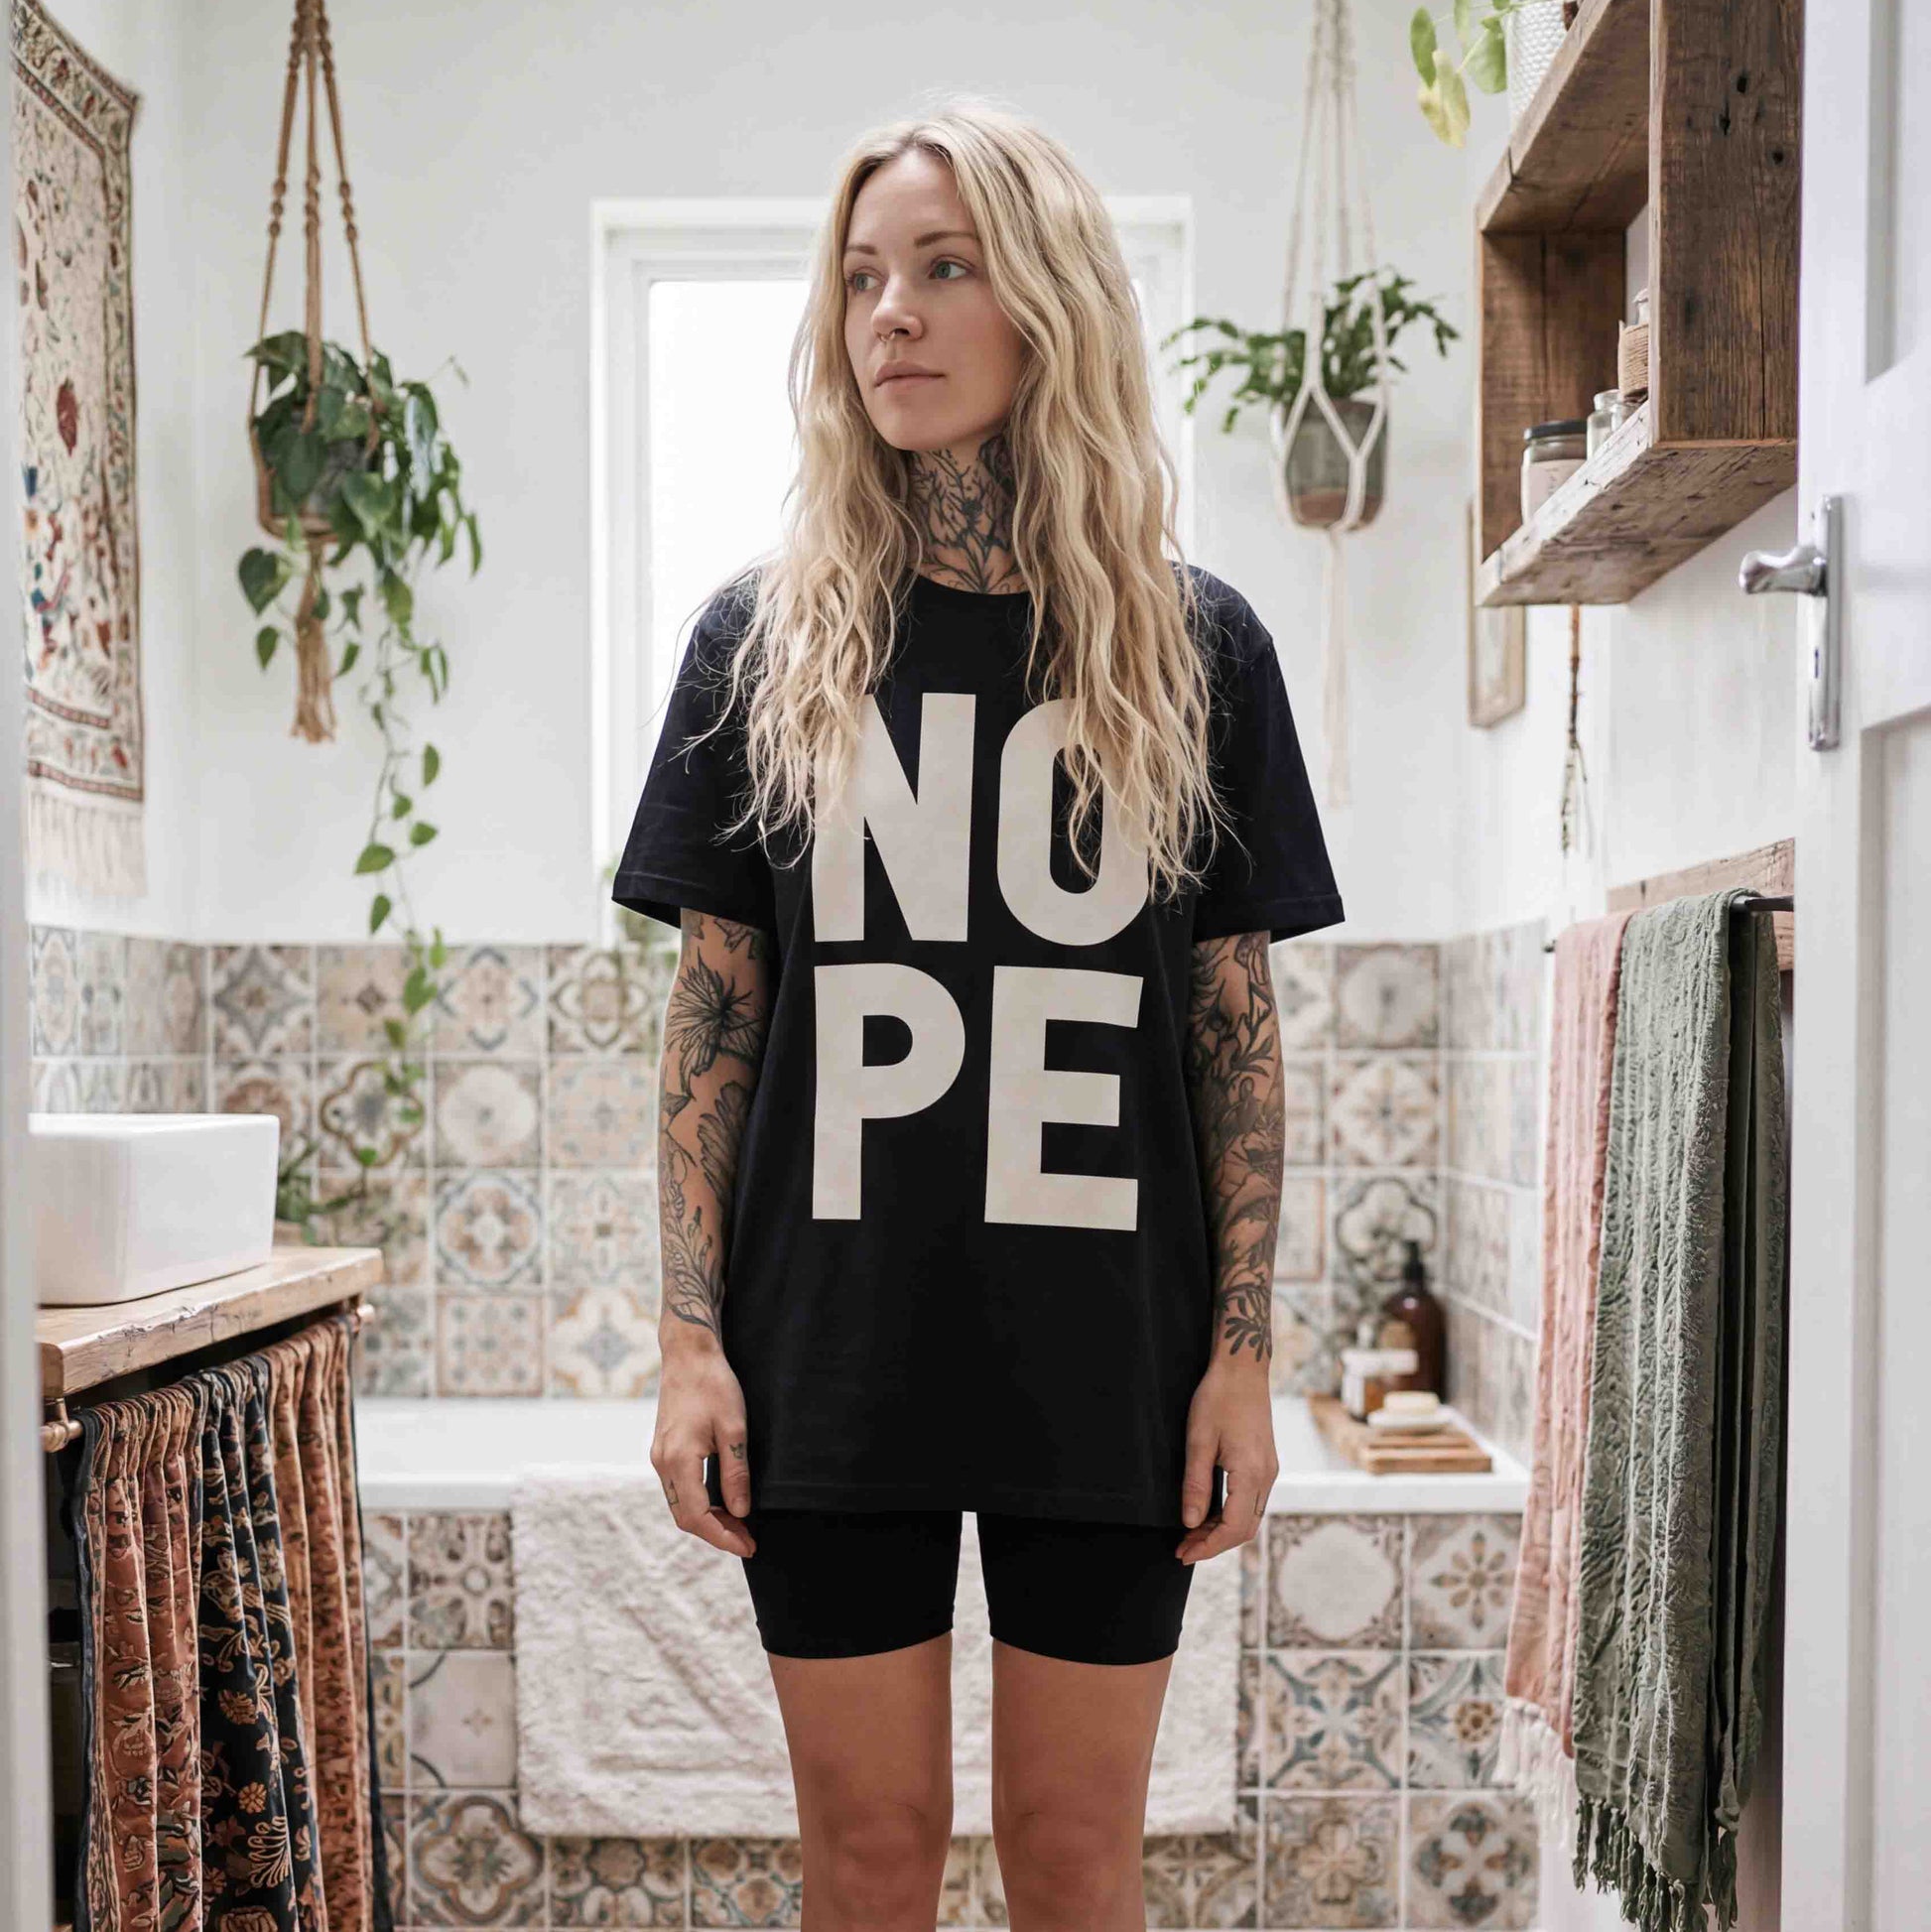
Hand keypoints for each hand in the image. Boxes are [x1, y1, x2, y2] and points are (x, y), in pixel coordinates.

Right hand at [650, 1343, 755, 1556]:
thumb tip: (740, 1512)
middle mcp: (662, 1463)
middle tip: (748, 1539)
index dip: (723, 1537)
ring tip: (739, 1525)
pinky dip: (699, 1503)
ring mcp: (660, 1456)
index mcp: (678, 1459)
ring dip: (707, 1520)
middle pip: (685, 1517)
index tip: (748, 1546)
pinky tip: (722, 1502)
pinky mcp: (664, 1449)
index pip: (697, 1517)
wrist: (688, 1354)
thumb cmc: (714, 1384)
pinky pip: (678, 1488)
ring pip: (680, 1504)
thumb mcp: (734, 1428)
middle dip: (716, 1533)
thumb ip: (735, 1473)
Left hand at [1175, 1360, 1277, 1563]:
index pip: (1233, 1528)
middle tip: (1183, 1549)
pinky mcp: (1265, 1464)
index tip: (1183, 1554)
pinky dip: (1230, 1515)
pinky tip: (1209, 1515)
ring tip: (1191, 1535)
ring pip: (1249, 1517)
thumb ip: (1195, 1485)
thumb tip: (1191, 1523)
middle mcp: (1267, 1477)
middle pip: (1244, 1529)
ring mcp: (1269, 1471)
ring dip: (1222, 1531)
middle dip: (1214, 1544)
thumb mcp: (1198, 1440)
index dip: (1208, 1546)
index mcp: (1251, 1473)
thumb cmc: (1218, 1398)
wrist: (1243, 1368)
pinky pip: (1251, 1502)